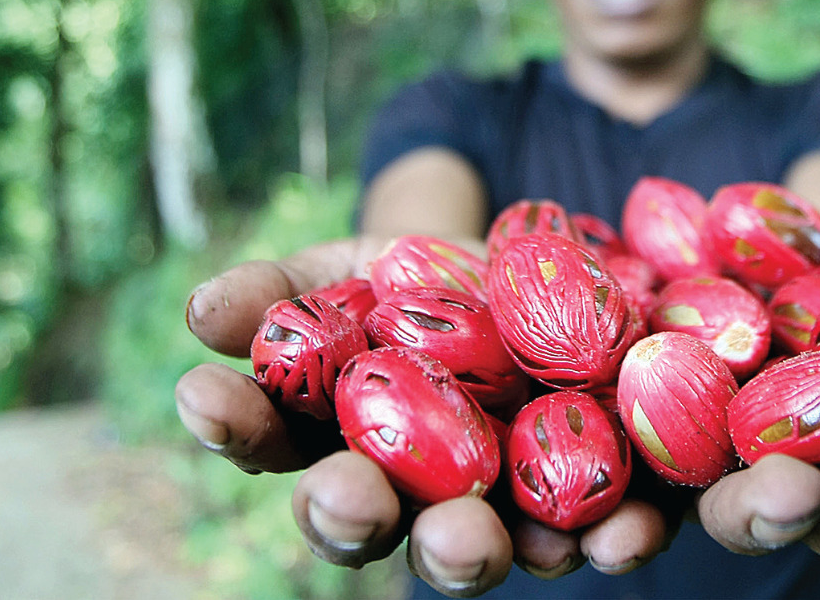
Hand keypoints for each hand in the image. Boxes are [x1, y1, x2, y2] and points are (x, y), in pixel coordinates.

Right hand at [174, 239, 675, 595]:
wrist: (526, 269)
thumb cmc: (410, 280)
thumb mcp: (344, 270)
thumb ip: (279, 293)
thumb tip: (203, 308)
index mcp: (338, 440)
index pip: (275, 444)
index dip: (237, 424)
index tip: (205, 395)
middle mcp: (412, 492)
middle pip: (375, 522)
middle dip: (354, 514)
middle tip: (348, 496)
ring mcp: (500, 502)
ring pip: (478, 544)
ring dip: (469, 549)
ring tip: (469, 537)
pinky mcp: (591, 494)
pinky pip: (600, 531)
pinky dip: (611, 538)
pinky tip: (616, 536)